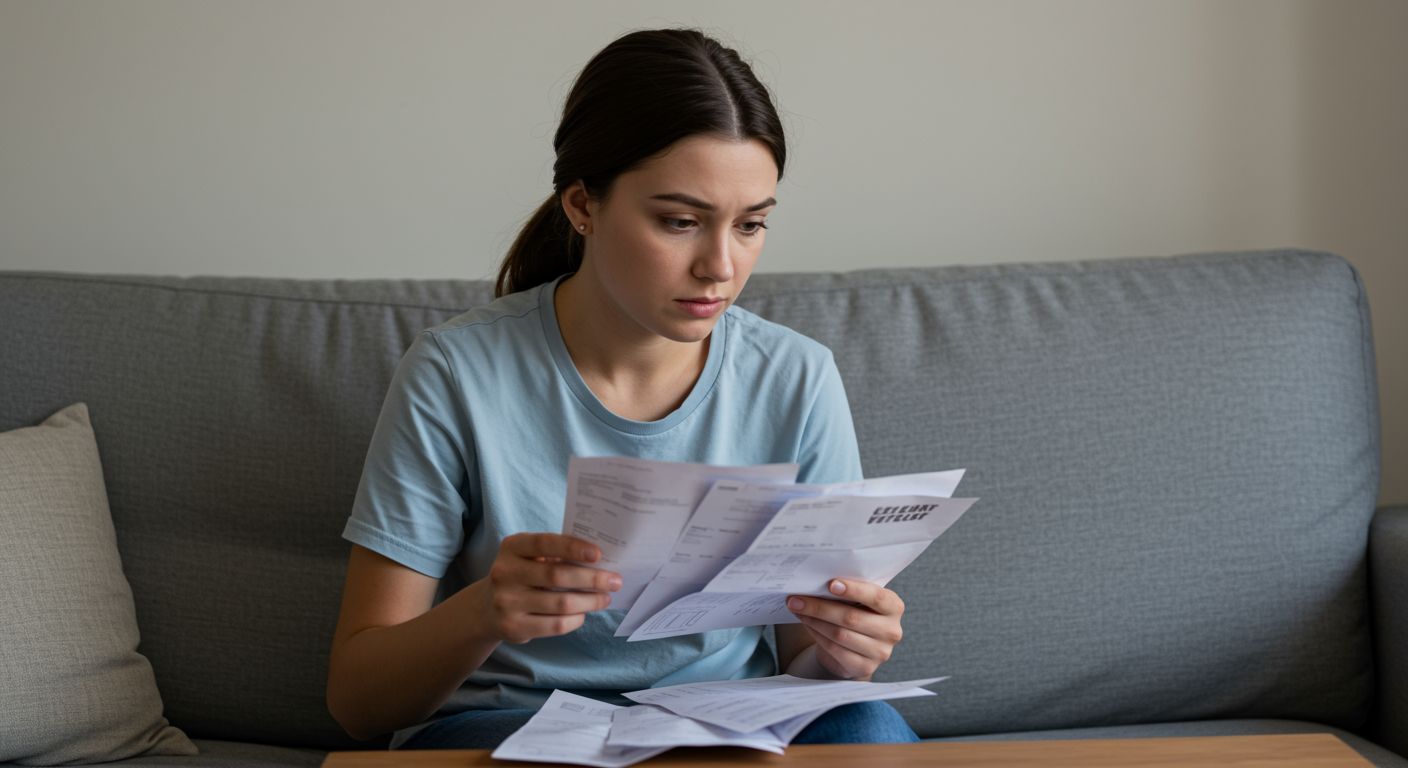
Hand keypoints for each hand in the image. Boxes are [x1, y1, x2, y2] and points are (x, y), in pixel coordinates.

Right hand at [479, 533, 620, 643]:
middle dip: (592, 579)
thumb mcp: (529, 557)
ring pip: (560, 603)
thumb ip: (556, 554)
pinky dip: (576, 619)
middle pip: (557, 575)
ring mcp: (506, 602)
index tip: (598, 554)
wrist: (486, 608)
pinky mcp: (513, 627)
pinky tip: (583, 613)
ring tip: (605, 598)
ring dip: (590, 601)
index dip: (572, 547)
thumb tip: (600, 562)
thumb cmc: (521, 575)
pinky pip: (555, 625)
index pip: (544, 543)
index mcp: (512, 547)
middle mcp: (505, 572)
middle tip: (615, 581)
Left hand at [786, 579, 903, 680]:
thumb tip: (817, 581)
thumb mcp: (858, 601)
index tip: (831, 584)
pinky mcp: (865, 667)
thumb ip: (847, 591)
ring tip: (797, 609)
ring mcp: (880, 652)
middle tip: (796, 599)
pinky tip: (806, 624)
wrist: (855, 647)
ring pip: (840, 634)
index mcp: (894, 607)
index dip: (854, 590)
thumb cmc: (856, 613)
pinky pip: (835, 650)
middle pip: (852, 617)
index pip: (876, 597)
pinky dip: (817, 635)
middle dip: (820, 607)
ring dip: (814, 621)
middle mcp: (892, 631)